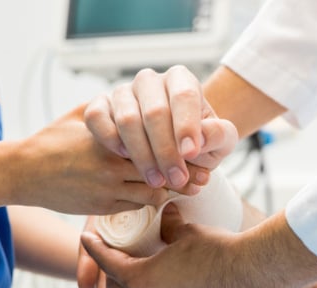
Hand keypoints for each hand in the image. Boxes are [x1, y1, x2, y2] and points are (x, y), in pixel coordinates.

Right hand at [10, 107, 204, 214]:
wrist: (24, 173)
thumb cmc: (54, 139)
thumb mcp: (82, 113)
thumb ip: (111, 106)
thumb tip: (138, 97)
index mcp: (112, 132)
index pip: (158, 136)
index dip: (183, 145)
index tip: (199, 149)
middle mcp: (113, 159)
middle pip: (163, 166)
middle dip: (187, 172)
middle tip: (206, 175)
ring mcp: (109, 184)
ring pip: (155, 190)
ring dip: (175, 189)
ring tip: (193, 186)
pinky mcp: (104, 205)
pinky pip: (139, 204)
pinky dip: (154, 201)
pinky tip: (166, 196)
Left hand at [80, 204, 316, 287]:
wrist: (249, 275)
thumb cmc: (216, 250)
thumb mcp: (186, 232)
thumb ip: (169, 223)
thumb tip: (165, 213)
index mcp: (142, 279)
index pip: (106, 263)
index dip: (94, 248)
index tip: (87, 235)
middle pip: (115, 285)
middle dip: (107, 266)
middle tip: (109, 247)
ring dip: (128, 279)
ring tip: (132, 259)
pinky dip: (148, 286)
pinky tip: (158, 271)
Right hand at [84, 66, 237, 191]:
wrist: (173, 148)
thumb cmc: (198, 142)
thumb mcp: (219, 141)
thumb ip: (218, 136)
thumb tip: (201, 138)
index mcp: (181, 79)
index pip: (184, 96)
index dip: (187, 126)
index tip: (191, 154)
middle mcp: (150, 81)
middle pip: (155, 112)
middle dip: (166, 150)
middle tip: (176, 178)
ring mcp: (123, 93)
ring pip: (127, 119)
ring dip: (142, 154)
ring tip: (157, 180)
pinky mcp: (101, 106)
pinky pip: (97, 118)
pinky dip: (109, 137)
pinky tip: (124, 156)